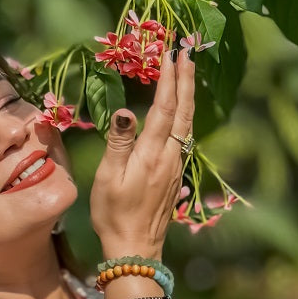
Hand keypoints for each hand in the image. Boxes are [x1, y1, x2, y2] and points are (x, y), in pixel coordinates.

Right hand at [90, 48, 193, 259]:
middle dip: (186, 79)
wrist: (136, 248)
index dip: (169, 79)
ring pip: (187, 122)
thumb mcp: (109, 178)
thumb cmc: (115, 214)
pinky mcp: (174, 174)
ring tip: (187, 71)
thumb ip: (119, 142)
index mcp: (153, 154)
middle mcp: (170, 156)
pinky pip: (184, 135)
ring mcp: (175, 165)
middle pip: (183, 110)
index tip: (171, 53)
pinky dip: (183, 113)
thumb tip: (127, 110)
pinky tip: (180, 107)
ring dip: (187, 94)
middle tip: (188, 50)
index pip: (164, 108)